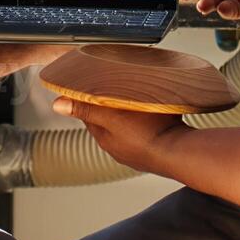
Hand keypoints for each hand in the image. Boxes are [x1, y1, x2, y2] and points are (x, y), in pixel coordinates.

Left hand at [53, 97, 187, 175]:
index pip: (89, 115)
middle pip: (109, 121)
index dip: (89, 99)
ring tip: (139, 100)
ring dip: (131, 114)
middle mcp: (119, 148)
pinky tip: (157, 115)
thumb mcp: (112, 115)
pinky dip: (148, 123)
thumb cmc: (149, 134)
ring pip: (128, 127)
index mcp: (106, 138)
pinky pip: (148, 133)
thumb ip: (86, 108)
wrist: (181, 153)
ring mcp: (138, 151)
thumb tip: (57, 105)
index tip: (92, 86)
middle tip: (118, 89)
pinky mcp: (156, 150)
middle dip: (111, 106)